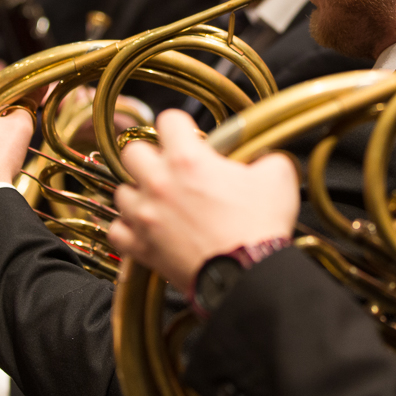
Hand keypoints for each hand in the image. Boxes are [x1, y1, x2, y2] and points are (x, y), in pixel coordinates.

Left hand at [110, 109, 298, 290]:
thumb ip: (266, 155)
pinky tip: (144, 229)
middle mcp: (159, 183)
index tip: (189, 136)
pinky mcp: (141, 248)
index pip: (168, 119)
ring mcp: (145, 217)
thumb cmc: (259, 227)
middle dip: (150, 155)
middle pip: (132, 152)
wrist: (248, 275)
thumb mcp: (278, 176)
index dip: (181, 125)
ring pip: (121, 191)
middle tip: (169, 167)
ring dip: (138, 192)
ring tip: (158, 200)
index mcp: (188, 159)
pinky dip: (128, 229)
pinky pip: (117, 231)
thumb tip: (264, 155)